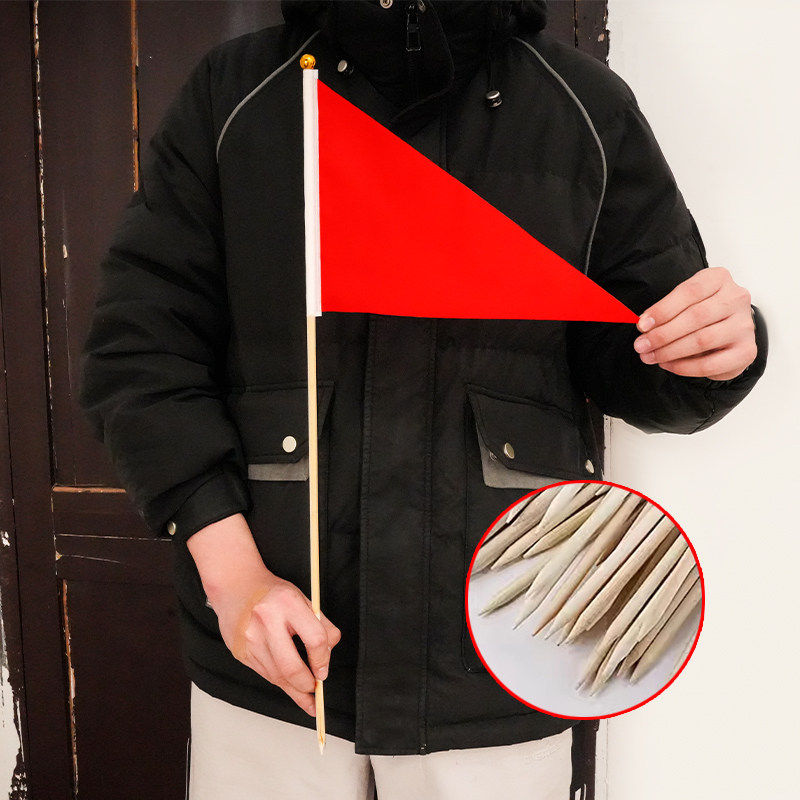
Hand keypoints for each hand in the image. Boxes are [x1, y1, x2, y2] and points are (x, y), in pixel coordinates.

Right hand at [187, 515, 340, 716]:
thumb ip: (320, 625)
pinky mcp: (241, 652)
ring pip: (277, 677)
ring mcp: (250, 639)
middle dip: (307, 685)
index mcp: (287, 603)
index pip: (315, 639)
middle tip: (315, 688)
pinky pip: (265, 675)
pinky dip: (280, 682)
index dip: (323, 660)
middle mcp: (266, 622)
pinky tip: (289, 686)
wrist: (235, 587)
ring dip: (295, 691)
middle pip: (291, 667)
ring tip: (307, 698)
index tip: (324, 669)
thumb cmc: (273, 594)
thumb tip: (328, 656)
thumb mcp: (303, 599)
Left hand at [633, 267, 756, 379]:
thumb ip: (667, 310)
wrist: (728, 333)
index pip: (690, 291)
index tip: (642, 325)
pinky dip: (685, 367)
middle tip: (641, 345)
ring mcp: (745, 325)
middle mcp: (737, 298)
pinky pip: (711, 363)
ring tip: (650, 356)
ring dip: (670, 351)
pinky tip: (668, 365)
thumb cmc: (701, 313)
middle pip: (696, 317)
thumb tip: (643, 324)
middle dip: (662, 334)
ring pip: (702, 340)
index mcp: (719, 278)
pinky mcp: (747, 351)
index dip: (663, 310)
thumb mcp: (684, 302)